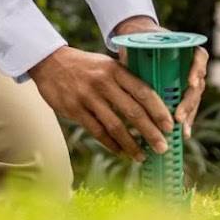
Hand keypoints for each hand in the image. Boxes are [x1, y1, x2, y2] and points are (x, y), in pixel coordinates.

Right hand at [27, 44, 175, 160]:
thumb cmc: (85, 65)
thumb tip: (152, 102)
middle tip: (163, 148)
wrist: (50, 62)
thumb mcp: (106, 64)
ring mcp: (87, 97)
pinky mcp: (74, 110)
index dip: (158, 110)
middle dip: (150, 133)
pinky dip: (111, 144)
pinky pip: (97, 132)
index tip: (170, 126)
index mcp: (114, 69)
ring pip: (115, 126)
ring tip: (143, 156)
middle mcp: (102, 82)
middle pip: (133, 112)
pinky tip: (121, 152)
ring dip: (132, 144)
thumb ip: (125, 79)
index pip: (143, 91)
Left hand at [112, 15, 209, 139]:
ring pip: (194, 98)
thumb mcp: (140, 39)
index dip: (197, 69)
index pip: (199, 57)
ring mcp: (188, 79)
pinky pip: (188, 107)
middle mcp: (190, 64)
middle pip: (197, 84)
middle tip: (178, 117)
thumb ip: (138, 45)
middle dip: (189, 103)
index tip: (190, 82)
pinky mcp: (182, 92)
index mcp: (184, 48)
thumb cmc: (140, 39)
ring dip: (189, 115)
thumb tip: (126, 51)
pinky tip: (183, 135)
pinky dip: (186, 121)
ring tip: (181, 130)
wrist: (140, 39)